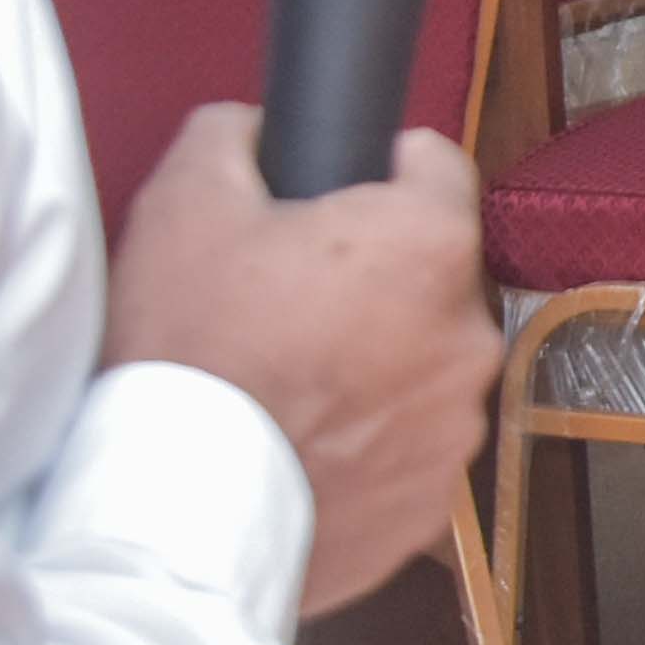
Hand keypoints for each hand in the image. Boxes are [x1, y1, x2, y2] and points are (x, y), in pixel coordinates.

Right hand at [106, 108, 496, 618]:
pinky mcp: (433, 502)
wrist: (176, 517)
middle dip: (374, 281)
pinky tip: (302, 446)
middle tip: (288, 304)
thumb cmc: (190, 354)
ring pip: (422, 366)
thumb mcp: (183, 204)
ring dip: (376, 367)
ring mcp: (457, 425)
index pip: (437, 167)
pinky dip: (367, 444)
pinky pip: (407, 448)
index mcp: (428, 245)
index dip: (381, 171)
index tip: (337, 196)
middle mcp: (468, 333)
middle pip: (431, 276)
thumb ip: (233, 137)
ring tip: (290, 384)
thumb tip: (256, 128)